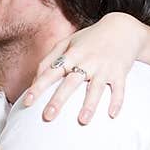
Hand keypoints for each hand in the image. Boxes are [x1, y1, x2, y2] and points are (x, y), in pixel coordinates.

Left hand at [21, 13, 147, 124]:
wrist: (122, 28)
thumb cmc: (90, 39)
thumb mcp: (67, 43)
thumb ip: (50, 60)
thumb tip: (35, 81)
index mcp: (71, 55)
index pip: (51, 72)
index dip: (38, 87)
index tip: (27, 101)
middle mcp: (87, 61)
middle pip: (70, 83)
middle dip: (59, 100)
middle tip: (48, 116)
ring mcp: (104, 67)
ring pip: (96, 88)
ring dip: (89, 105)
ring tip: (83, 121)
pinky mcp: (120, 72)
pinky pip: (119, 89)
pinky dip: (117, 101)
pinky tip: (112, 115)